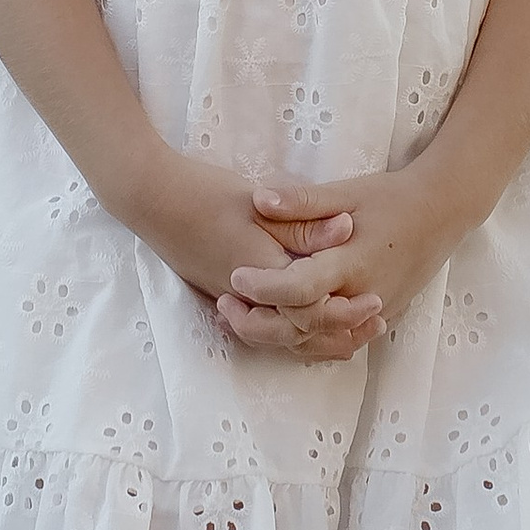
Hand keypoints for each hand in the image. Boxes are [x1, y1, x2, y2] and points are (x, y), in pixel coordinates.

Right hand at [132, 151, 381, 364]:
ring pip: (284, 335)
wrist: (152, 199)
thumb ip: (303, 222)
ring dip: (320, 335)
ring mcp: (236, 300)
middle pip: (301, 332)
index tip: (377, 301)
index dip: (346, 311)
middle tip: (377, 319)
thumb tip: (348, 227)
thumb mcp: (258, 203)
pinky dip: (293, 330)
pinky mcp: (227, 295)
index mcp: (264, 274)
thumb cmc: (205, 194)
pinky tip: (311, 321)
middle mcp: (250, 298)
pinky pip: (267, 326)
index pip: (312, 310)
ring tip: (356, 329)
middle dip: (340, 330)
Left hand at [219, 164, 465, 353]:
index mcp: (353, 262)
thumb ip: (302, 200)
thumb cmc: (391, 197)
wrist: (442, 212)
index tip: (235, 277)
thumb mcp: (347, 192)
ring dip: (276, 335)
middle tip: (224, 304)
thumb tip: (258, 199)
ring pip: (317, 341)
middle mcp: (363, 296)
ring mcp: (374, 313)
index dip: (266, 287)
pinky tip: (278, 325)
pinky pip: (335, 340)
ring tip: (240, 317)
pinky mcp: (380, 319)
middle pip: (304, 326)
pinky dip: (304, 338)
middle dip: (259, 323)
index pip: (303, 288)